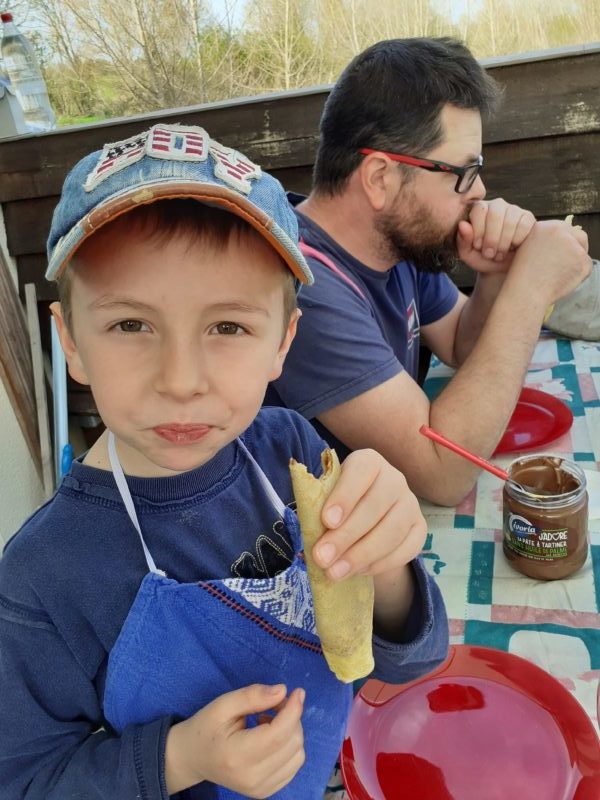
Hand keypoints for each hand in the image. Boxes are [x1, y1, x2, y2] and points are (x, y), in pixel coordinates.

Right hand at [164, 684, 305, 796]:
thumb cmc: (206, 728)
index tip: (297, 691)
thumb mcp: (223, 704)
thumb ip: (252, 696)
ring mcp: (260, 789)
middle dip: (291, 717)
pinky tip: (271, 737)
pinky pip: (293, 765)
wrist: (193, 758)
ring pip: (297, 755)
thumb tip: (282, 691)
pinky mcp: (265, 791)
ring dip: (292, 731)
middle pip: (291, 743)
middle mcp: (251, 778)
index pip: (277, 735)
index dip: (293, 711)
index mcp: (237, 756)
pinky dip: (290, 746)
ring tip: (269, 720)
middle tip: (274, 703)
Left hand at [312, 449, 426, 579]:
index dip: (344, 496)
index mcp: (368, 462)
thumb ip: (319, 511)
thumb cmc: (340, 505)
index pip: (361, 471)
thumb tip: (312, 539)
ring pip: (391, 531)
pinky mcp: (419, 529)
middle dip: (346, 535)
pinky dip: (380, 564)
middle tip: (322, 557)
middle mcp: (394, 479)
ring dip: (361, 555)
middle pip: (374, 506)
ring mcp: (410, 504)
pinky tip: (358, 572)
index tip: (327, 521)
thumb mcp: (326, 499)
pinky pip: (405, 549)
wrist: (368, 520)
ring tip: (336, 572)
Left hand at [457, 199, 535, 273]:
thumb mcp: (468, 253)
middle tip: (489, 254)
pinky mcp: (528, 218)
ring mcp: (514, 210)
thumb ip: (462, 240)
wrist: (502, 268)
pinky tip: (513, 248)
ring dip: (504, 243)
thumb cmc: (482, 258)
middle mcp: (497, 205)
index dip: (478, 230)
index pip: (479, 210)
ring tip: (499, 255)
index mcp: (479, 209)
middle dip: (492, 238)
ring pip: (510, 221)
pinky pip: (523, 226)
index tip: (478, 246)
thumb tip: (462, 224)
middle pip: (495, 213)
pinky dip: (517, 241)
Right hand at [508, 218, 590, 304]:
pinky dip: (578, 275)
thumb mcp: (525, 248)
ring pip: (583, 253)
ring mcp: (574, 245)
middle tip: (566, 264)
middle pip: (579, 236)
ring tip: (558, 275)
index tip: (559, 253)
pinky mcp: (583, 261)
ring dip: (576, 263)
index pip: (565, 229)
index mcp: (546, 226)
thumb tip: (556, 244)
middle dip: (576, 249)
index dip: (564, 242)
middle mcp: (561, 231)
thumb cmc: (521, 275)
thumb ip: (543, 240)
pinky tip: (563, 280)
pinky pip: (586, 267)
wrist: (525, 291)